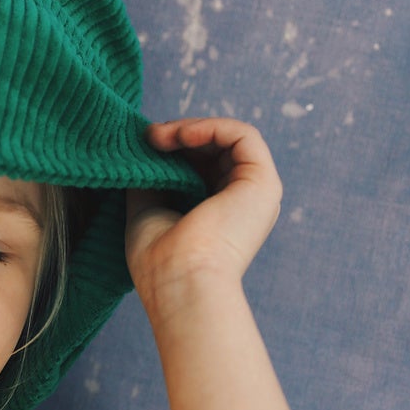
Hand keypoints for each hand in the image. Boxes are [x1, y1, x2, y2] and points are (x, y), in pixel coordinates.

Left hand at [126, 116, 282, 303]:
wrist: (179, 281)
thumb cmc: (160, 260)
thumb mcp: (148, 210)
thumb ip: (152, 180)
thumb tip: (145, 150)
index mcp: (220, 214)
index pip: (202, 166)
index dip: (175, 149)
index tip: (145, 145)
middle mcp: (243, 203)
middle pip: (216, 150)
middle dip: (180, 135)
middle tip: (150, 137)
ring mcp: (257, 193)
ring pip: (229, 138)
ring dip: (191, 128)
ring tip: (159, 137)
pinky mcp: (264, 183)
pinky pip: (243, 135)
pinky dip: (211, 127)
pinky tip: (182, 136)